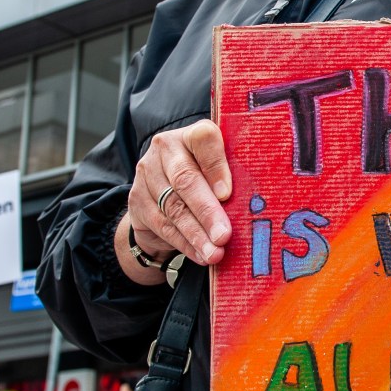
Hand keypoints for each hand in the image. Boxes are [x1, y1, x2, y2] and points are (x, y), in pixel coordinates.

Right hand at [120, 119, 232, 277]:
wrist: (162, 194)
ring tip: (214, 252)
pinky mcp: (136, 199)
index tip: (227, 193)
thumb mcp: (220, 172)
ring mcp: (147, 173)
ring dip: (196, 234)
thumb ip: (233, 179)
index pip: (204, 139)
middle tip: (224, 236)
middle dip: (207, 211)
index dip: (216, 165)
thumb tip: (254, 206)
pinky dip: (184, 243)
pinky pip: (162, 225)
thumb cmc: (205, 180)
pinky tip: (200, 255)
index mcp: (191, 135)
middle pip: (185, 179)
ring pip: (173, 207)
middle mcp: (165, 149)